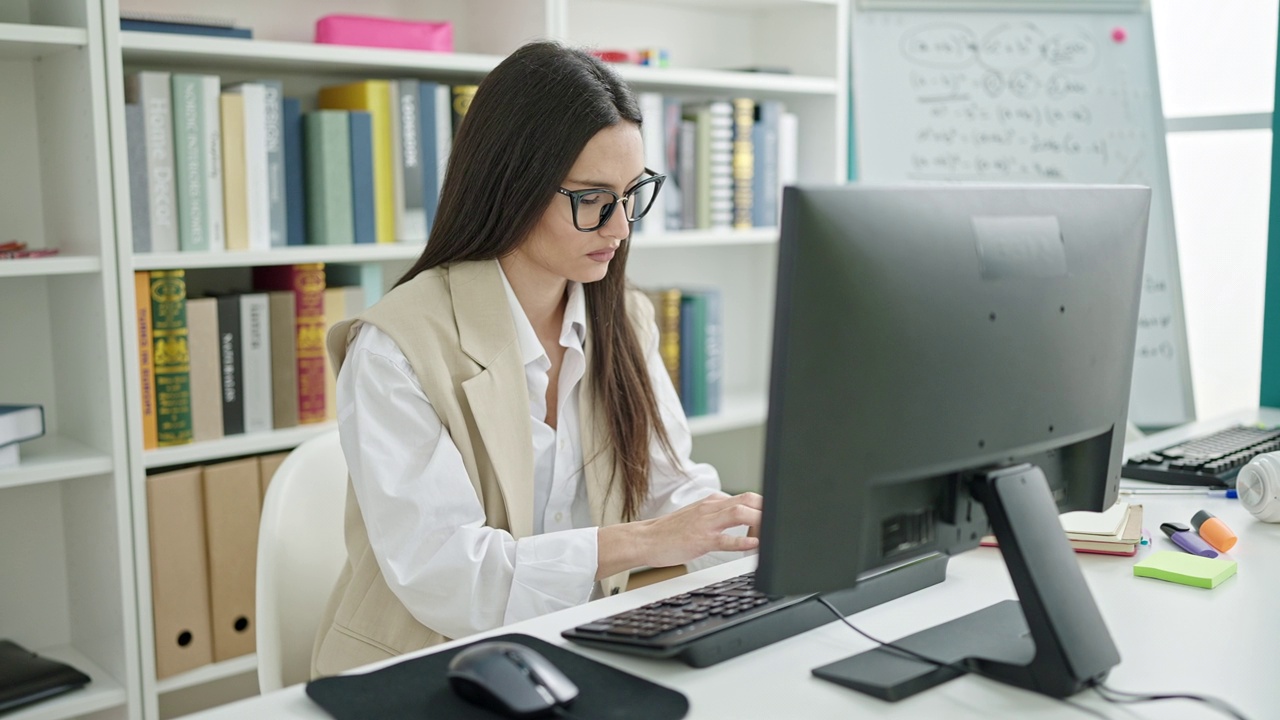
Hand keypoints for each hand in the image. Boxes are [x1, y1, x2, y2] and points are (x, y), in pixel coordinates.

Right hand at [638, 492, 762, 568]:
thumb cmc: (670, 531)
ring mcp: (705, 523)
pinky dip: (742, 541)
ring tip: (770, 533)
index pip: (744, 497)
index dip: (763, 506)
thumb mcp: (696, 515)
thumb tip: (739, 515)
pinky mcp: (700, 540)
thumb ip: (717, 513)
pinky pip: (725, 539)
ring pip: (738, 514)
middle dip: (766, 510)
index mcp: (711, 502)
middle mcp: (710, 508)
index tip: (773, 517)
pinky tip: (754, 545)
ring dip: (759, 522)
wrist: (645, 539)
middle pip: (746, 500)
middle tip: (776, 524)